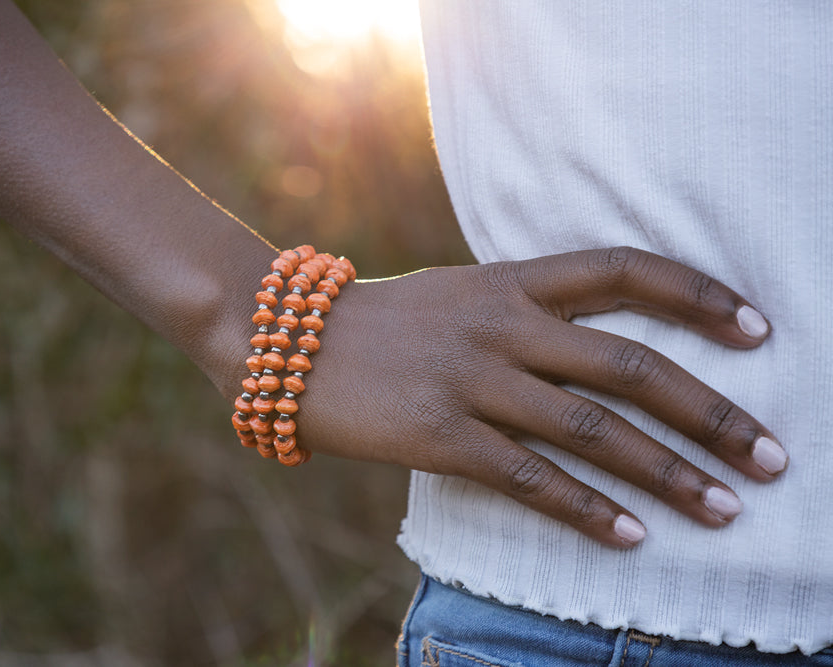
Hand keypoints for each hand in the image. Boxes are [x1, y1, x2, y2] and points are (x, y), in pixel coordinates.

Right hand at [294, 247, 785, 546]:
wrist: (285, 342)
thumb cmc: (382, 323)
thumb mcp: (458, 292)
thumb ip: (525, 308)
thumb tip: (596, 341)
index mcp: (511, 280)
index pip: (625, 271)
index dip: (701, 297)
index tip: (759, 330)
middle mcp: (502, 325)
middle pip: (631, 365)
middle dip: (713, 412)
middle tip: (772, 455)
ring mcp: (471, 379)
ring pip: (592, 430)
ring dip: (667, 474)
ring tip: (724, 508)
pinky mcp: (439, 434)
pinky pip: (530, 478)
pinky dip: (587, 510)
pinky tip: (632, 537)